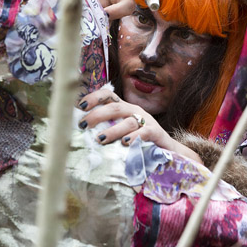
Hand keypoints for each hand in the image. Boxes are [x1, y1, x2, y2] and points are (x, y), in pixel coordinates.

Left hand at [78, 87, 201, 163]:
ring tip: (100, 139)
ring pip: (128, 121)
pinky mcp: (156, 133)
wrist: (167, 150)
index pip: (109, 96)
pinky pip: (145, 132)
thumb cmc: (139, 142)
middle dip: (97, 115)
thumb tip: (82, 133)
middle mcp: (135, 111)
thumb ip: (106, 129)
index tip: (79, 106)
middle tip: (84, 125)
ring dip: (113, 130)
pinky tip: (125, 143)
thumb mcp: (121, 133)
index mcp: (125, 108)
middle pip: (115, 107)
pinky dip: (134, 137)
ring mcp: (147, 121)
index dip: (94, 97)